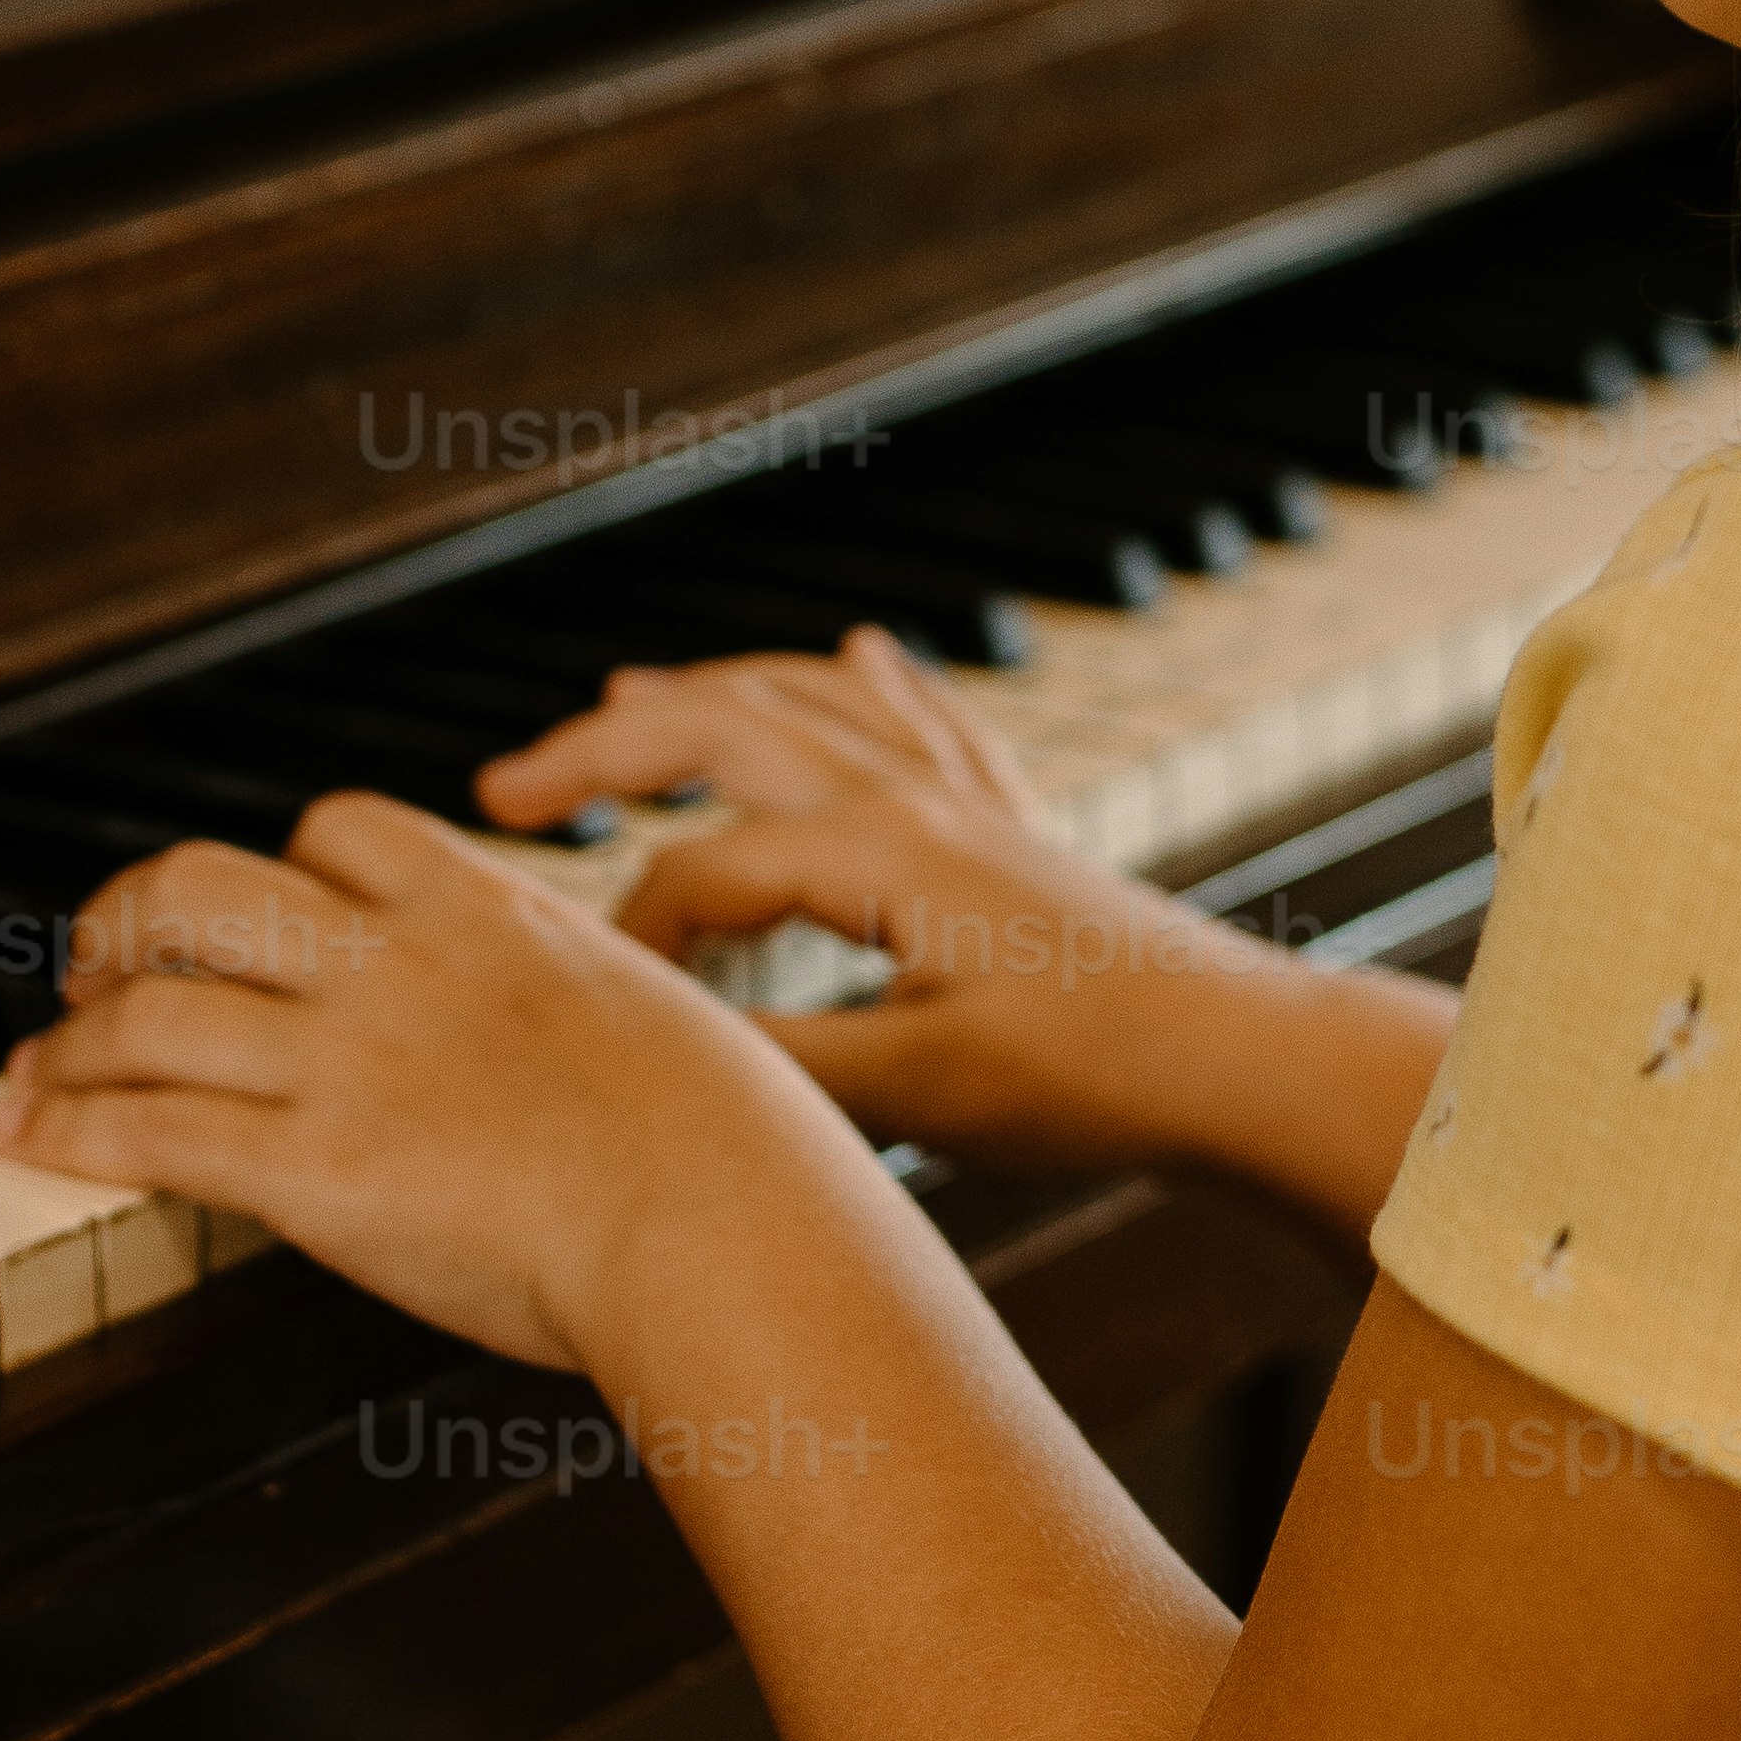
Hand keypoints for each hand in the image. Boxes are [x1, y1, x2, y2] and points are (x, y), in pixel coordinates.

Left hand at [0, 793, 785, 1369]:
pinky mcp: (314, 1168)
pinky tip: (35, 1143)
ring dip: (71, 1042)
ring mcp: (348, 1061)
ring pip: (152, 1005)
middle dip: (126, 919)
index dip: (267, 866)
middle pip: (207, 882)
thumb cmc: (733, 1150)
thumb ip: (582, 1009)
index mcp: (490, 912)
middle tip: (96, 972)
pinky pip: (150, 1129)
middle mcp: (400, 964)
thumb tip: (581, 1050)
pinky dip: (68, 1127)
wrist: (721, 1224)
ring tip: (37, 1076)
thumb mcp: (662, 1016)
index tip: (239, 908)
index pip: (341, 828)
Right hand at [475, 628, 1449, 1219]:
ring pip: (811, 703)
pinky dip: (869, 682)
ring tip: (625, 696)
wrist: (1237, 1058)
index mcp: (878, 852)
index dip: (628, 930)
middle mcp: (913, 796)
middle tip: (504, 783)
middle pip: (726, 724)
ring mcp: (967, 799)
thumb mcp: (919, 1093)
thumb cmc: (1092, 1078)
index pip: (700, 866)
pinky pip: (922, 719)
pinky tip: (859, 647)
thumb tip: (664, 1048)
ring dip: (709, 694)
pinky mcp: (1012, 826)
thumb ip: (782, 1062)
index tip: (594, 997)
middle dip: (604, 742)